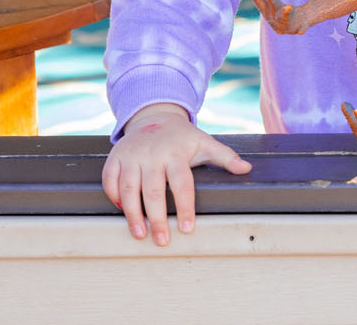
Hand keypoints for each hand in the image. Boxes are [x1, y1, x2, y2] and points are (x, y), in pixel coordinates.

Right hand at [101, 103, 251, 245]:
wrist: (155, 115)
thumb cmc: (182, 137)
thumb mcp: (205, 143)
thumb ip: (226, 157)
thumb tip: (247, 169)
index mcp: (176, 153)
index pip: (182, 184)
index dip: (185, 207)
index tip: (187, 229)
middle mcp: (152, 155)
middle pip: (153, 191)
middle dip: (157, 218)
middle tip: (161, 241)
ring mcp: (132, 156)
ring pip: (128, 189)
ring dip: (132, 214)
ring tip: (139, 234)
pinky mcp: (116, 157)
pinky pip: (109, 179)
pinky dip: (111, 196)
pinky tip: (120, 211)